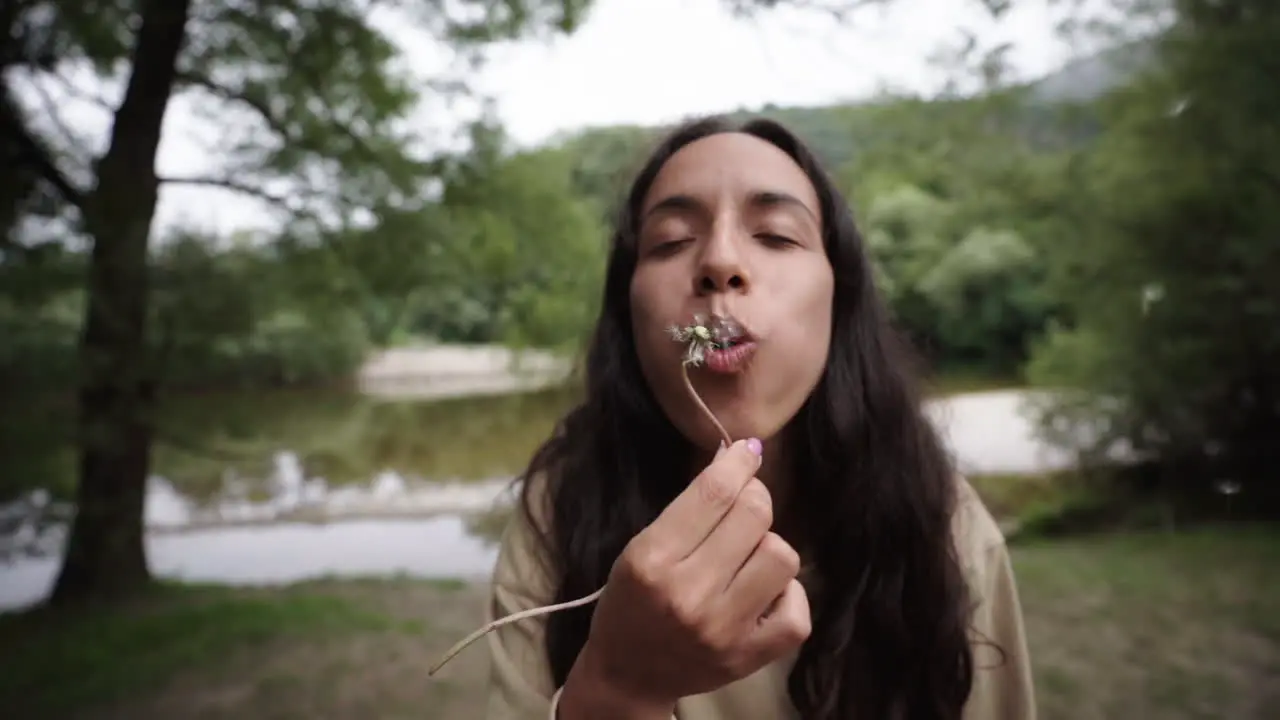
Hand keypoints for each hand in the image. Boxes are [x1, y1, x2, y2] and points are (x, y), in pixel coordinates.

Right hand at [567, 438, 810, 710]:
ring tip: (746, 558)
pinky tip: (763, 594)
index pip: (713, 492)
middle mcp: (689, 594)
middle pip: (754, 515)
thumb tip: (740, 457)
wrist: (628, 675)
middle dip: (754, 498)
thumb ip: (689, 509)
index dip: (738, 461)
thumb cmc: (631, 602)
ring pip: (782, 556)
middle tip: (743, 507)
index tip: (747, 451)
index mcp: (653, 559)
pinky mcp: (748, 657)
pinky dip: (787, 595)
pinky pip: (798, 611)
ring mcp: (723, 630)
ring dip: (768, 547)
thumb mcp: (640, 547)